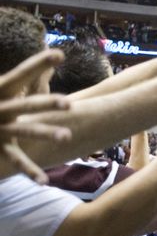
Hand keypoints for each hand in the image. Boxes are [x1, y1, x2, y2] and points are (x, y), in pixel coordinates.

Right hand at [0, 49, 72, 182]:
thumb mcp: (1, 92)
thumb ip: (13, 82)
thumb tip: (37, 66)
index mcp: (0, 91)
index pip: (21, 74)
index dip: (39, 64)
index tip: (59, 54)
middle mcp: (0, 108)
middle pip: (26, 104)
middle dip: (47, 103)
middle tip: (70, 103)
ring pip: (24, 131)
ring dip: (45, 133)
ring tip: (67, 136)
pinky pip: (15, 159)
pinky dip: (30, 170)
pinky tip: (44, 181)